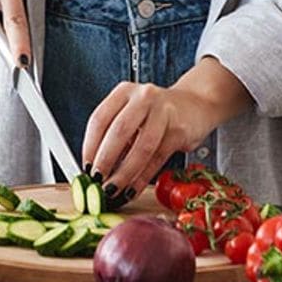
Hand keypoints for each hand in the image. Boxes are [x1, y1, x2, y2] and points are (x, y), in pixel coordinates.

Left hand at [82, 57, 251, 200]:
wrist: (196, 104)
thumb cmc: (157, 113)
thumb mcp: (132, 113)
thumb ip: (114, 135)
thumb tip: (94, 168)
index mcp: (124, 92)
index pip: (100, 119)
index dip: (90, 146)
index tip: (85, 167)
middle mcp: (143, 97)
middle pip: (119, 131)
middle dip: (105, 161)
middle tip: (97, 181)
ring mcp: (164, 112)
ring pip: (141, 147)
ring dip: (124, 173)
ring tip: (113, 190)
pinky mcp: (179, 130)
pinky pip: (157, 159)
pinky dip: (142, 178)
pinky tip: (132, 189)